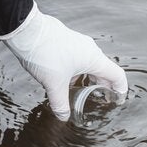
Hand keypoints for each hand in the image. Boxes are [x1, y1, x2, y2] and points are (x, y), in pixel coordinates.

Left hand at [1, 3, 127, 120]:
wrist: (26, 30)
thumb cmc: (44, 53)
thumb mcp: (53, 84)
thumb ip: (60, 103)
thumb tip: (63, 116)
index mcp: (93, 59)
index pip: (117, 75)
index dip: (121, 90)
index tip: (118, 100)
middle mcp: (89, 49)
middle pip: (104, 69)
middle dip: (103, 85)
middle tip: (101, 98)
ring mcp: (78, 43)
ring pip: (89, 63)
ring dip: (88, 77)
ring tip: (81, 91)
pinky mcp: (66, 40)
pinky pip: (78, 57)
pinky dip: (77, 70)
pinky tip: (64, 78)